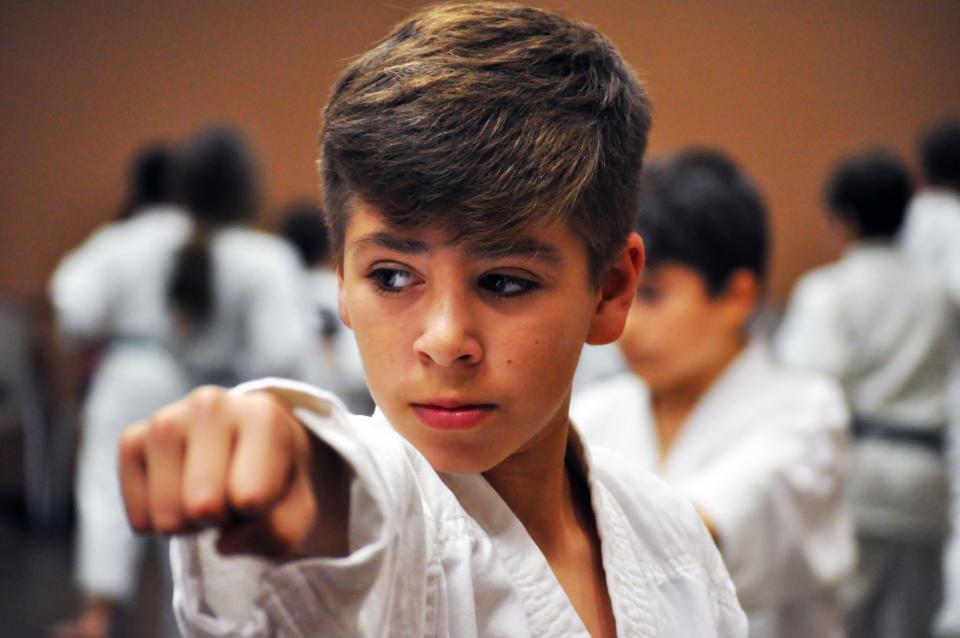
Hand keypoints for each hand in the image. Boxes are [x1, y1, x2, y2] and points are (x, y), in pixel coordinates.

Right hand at [118, 386, 348, 558]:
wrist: (246, 448)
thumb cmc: (274, 480)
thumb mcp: (296, 510)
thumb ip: (278, 532)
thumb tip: (224, 544)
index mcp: (262, 415)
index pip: (251, 498)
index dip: (259, 513)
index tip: (265, 489)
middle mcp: (210, 405)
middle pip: (203, 508)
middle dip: (221, 519)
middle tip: (231, 495)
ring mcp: (165, 419)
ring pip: (167, 517)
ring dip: (189, 524)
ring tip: (207, 493)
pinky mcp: (131, 439)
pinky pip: (139, 519)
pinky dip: (160, 522)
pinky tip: (178, 491)